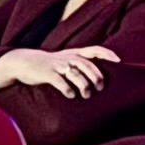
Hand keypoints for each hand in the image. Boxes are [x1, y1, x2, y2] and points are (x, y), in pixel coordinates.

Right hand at [0, 45, 114, 98]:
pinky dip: (67, 89)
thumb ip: (80, 63)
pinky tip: (71, 95)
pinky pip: (60, 81)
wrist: (25, 62)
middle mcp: (68, 57)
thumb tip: (98, 74)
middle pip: (87, 64)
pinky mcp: (47, 73)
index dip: (107, 54)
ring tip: (87, 95)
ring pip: (75, 73)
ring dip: (83, 85)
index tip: (118, 61)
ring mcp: (57, 65)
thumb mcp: (66, 59)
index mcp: (74, 53)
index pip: (95, 50)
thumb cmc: (50, 64)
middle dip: (96, 75)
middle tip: (100, 87)